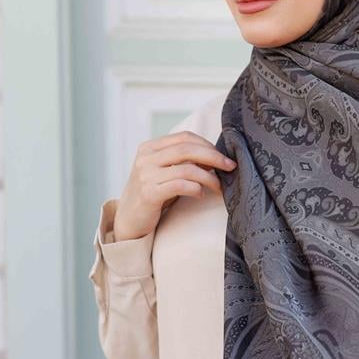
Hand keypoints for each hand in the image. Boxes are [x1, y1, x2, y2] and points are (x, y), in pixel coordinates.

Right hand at [113, 131, 236, 240]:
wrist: (127, 220)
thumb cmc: (152, 195)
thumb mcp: (164, 172)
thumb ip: (182, 161)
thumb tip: (214, 156)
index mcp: (149, 147)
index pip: (185, 137)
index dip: (208, 145)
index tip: (224, 157)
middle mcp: (146, 158)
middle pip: (188, 149)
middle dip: (214, 157)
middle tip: (230, 166)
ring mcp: (146, 175)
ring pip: (187, 168)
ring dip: (209, 177)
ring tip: (218, 187)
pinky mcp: (149, 193)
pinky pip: (180, 185)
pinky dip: (195, 188)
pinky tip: (200, 194)